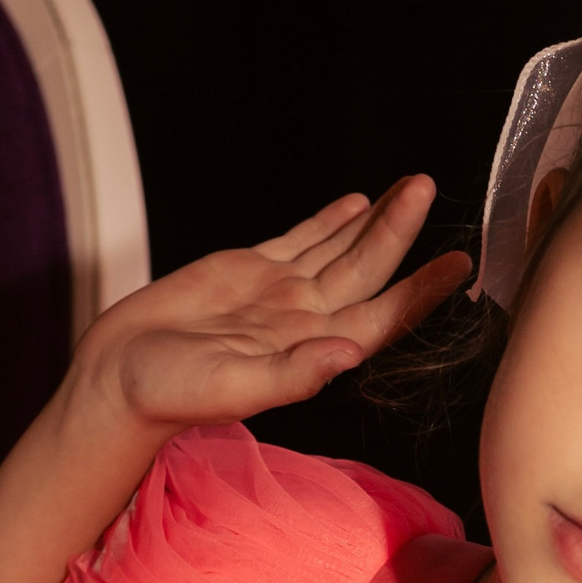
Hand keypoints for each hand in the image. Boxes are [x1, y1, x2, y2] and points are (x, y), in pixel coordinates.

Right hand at [73, 176, 470, 434]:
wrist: (122, 378)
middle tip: (430, 189)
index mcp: (311, 350)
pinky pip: (301, 239)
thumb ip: (294, 374)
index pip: (381, 316)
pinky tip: (358, 202)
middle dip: (402, 231)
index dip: (421, 291)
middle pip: (368, 270)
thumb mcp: (234, 387)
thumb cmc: (172, 394)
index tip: (459, 266)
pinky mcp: (248, 270)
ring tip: (411, 188)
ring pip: (340, 249)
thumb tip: (350, 353)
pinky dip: (331, 220)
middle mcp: (305, 320)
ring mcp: (280, 293)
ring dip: (376, 220)